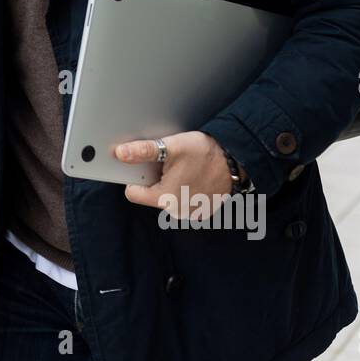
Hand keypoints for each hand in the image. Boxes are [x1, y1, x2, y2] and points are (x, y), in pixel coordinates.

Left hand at [115, 131, 237, 220]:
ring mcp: (189, 213)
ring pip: (167, 196)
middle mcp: (176, 211)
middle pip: (151, 194)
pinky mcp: (201, 211)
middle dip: (155, 178)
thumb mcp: (172, 147)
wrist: (238, 160)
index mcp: (164, 198)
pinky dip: (184, 189)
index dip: (135, 176)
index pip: (133, 192)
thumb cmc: (206, 153)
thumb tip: (120, 153)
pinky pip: (182, 200)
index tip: (145, 165)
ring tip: (184, 169)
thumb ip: (144, 151)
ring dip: (170, 183)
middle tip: (169, 164)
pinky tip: (193, 176)